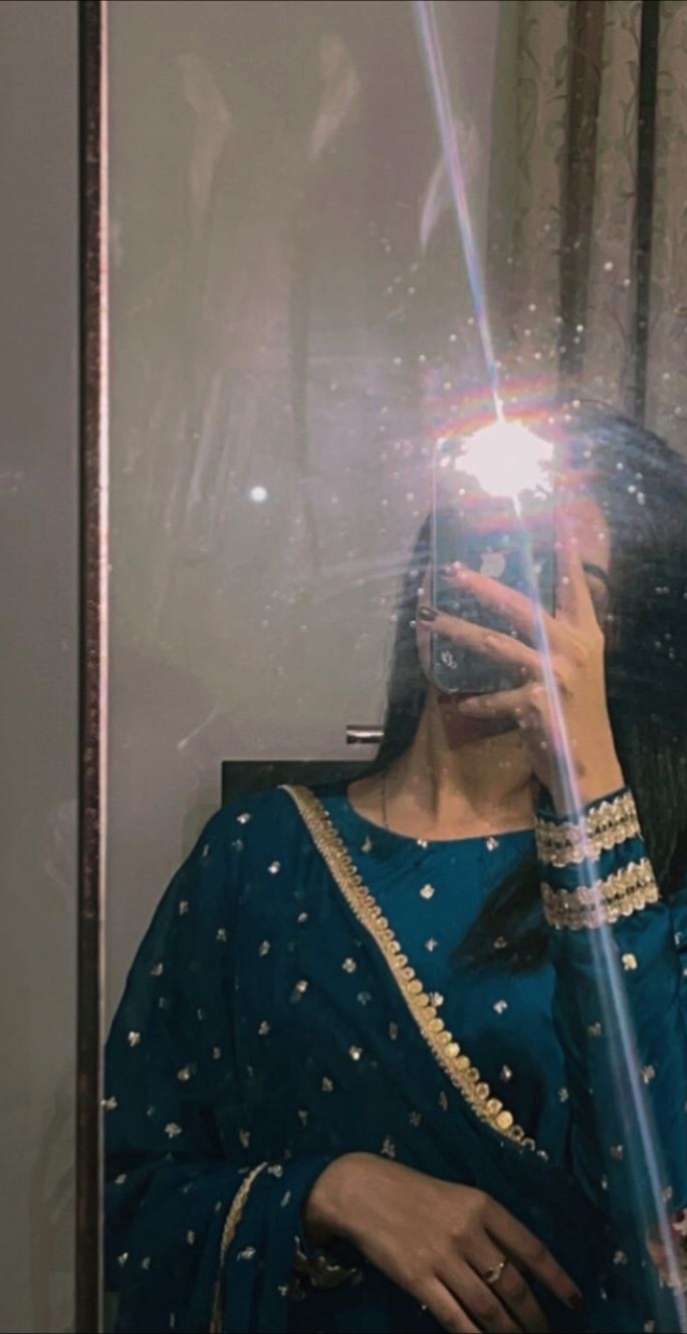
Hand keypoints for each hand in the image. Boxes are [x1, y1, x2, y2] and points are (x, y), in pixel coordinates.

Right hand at [304, 1152, 581, 1331]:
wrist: (362, 1190)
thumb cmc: (415, 1193)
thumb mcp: (459, 1198)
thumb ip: (490, 1228)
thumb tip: (525, 1268)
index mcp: (482, 1205)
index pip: (532, 1249)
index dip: (557, 1280)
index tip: (576, 1302)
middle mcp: (467, 1231)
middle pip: (513, 1285)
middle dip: (535, 1317)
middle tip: (546, 1333)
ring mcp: (442, 1257)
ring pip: (488, 1307)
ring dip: (509, 1332)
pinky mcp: (418, 1279)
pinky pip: (454, 1317)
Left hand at [422, 520, 623, 813]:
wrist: (588, 768)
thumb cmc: (575, 714)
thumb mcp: (574, 669)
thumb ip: (554, 638)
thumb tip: (516, 610)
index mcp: (584, 633)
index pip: (574, 584)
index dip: (565, 552)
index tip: (556, 518)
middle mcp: (572, 647)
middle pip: (519, 606)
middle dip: (482, 585)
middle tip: (449, 570)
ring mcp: (555, 675)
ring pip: (495, 644)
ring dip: (457, 632)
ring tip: (427, 624)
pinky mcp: (538, 704)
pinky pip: (492, 697)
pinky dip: (474, 702)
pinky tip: (459, 704)